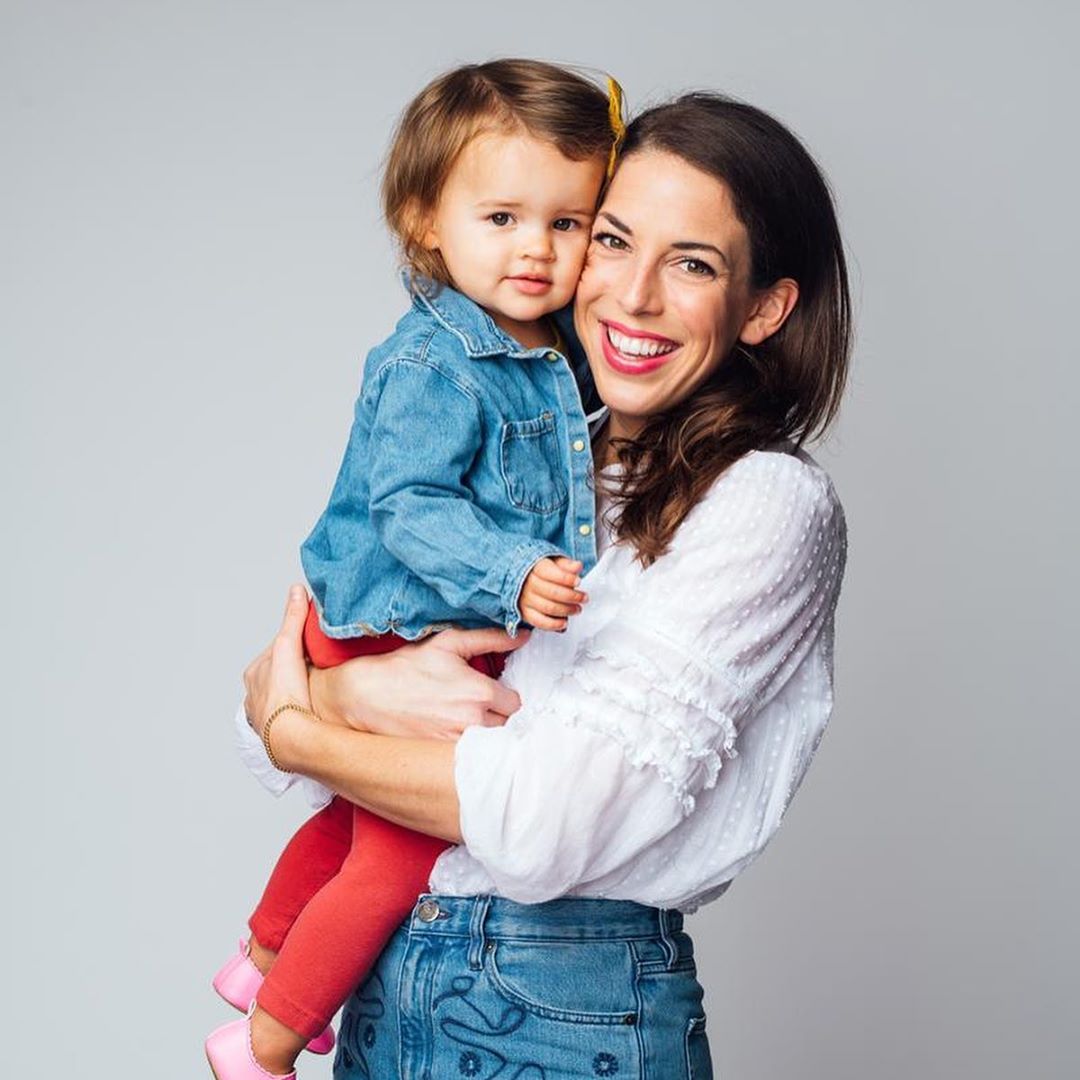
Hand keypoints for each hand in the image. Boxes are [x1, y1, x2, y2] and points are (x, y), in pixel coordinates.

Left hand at [242, 585, 312, 737]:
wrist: (290, 736)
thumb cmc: (285, 692)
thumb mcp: (289, 645)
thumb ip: (293, 619)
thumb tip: (296, 590)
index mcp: (254, 673)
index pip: (277, 650)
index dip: (296, 643)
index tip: (313, 643)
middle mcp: (255, 695)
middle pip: (280, 672)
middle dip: (296, 668)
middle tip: (319, 665)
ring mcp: (265, 715)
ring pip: (283, 695)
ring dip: (297, 691)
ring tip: (317, 688)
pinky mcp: (278, 733)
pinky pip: (289, 717)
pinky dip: (298, 711)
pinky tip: (311, 710)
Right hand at [309, 626, 529, 738]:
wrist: (365, 697)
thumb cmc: (405, 668)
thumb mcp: (448, 643)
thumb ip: (490, 638)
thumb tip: (523, 635)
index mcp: (479, 692)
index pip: (515, 702)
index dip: (505, 697)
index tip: (493, 695)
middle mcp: (473, 721)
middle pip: (507, 726)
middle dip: (498, 716)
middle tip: (479, 708)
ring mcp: (457, 743)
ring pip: (491, 744)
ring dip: (486, 735)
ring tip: (465, 722)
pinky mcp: (442, 759)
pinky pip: (470, 758)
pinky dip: (468, 750)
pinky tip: (452, 735)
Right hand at [518, 556, 587, 631]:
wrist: (528, 580)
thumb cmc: (545, 572)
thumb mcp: (555, 563)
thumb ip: (566, 565)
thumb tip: (577, 567)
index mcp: (535, 568)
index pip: (551, 573)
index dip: (567, 578)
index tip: (578, 581)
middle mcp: (528, 583)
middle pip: (552, 592)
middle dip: (572, 596)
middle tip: (583, 598)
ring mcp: (526, 599)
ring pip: (548, 607)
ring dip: (567, 610)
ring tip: (577, 609)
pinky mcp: (526, 613)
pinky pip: (539, 621)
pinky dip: (554, 624)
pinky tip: (564, 622)